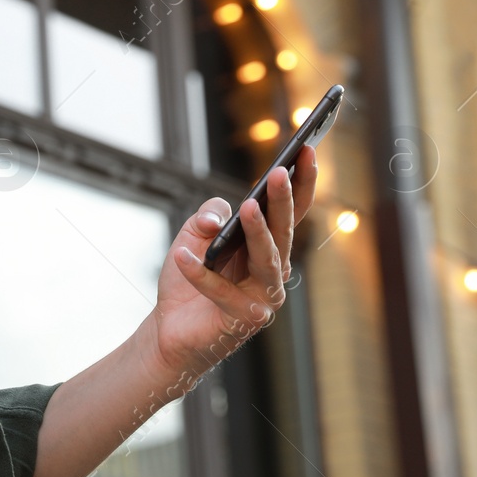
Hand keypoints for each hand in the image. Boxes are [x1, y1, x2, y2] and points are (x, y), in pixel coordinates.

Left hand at [139, 145, 317, 388]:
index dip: (301, 181)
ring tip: (247, 207)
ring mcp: (263, 298)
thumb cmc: (190, 277)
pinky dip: (199, 273)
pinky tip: (181, 254)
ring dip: (258, 232)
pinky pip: (222, 291)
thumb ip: (208, 216)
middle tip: (280, 172)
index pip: (290, 211)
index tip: (306, 149)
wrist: (170, 327)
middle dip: (283, 201)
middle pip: (283, 232)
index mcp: (268, 246)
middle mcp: (273, 271)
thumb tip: (218, 218)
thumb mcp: (193, 234)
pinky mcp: (242, 319)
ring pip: (268, 260)